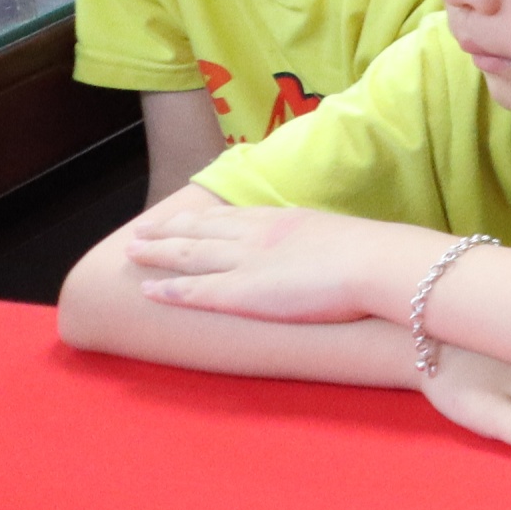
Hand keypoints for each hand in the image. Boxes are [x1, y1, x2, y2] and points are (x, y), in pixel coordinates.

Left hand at [122, 200, 436, 323]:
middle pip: (202, 230)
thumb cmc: (376, 255)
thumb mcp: (346, 238)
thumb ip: (327, 245)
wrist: (377, 263)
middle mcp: (258, 235)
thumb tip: (335, 255)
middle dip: (169, 230)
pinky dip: (169, 290)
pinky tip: (147, 290)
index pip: (232, 217)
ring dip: (158, 252)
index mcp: (284, 221)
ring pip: (189, 254)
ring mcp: (247, 262)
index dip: (202, 218)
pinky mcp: (241, 292)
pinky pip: (195, 291)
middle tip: (141, 230)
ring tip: (133, 251)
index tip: (181, 217)